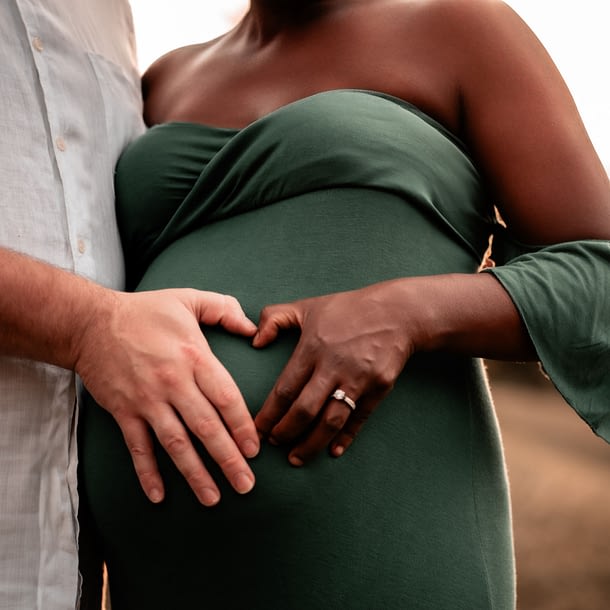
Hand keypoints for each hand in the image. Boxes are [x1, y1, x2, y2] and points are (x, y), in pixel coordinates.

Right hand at [75, 288, 258, 505]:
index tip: (255, 449)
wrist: (91, 323)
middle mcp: (173, 382)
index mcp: (194, 356)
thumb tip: (252, 327)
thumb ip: (224, 308)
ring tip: (214, 499)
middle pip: (206, 428)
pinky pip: (138, 448)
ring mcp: (146, 400)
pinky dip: (147, 473)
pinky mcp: (124, 412)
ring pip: (176, 444)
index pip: (226, 397)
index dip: (243, 426)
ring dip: (195, 474)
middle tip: (247, 485)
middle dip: (228, 459)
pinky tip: (159, 496)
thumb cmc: (145, 311)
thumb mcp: (188, 298)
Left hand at [253, 281, 414, 464]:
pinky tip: (333, 450)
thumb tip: (254, 341)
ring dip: (311, 443)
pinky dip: (346, 437)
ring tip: (296, 457)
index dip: (269, 414)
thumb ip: (274, 318)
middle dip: (286, 432)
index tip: (256, 429)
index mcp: (313, 346)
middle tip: (273, 445)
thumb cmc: (347, 309)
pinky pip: (359, 418)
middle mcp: (335, 365)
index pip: (285, 389)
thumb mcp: (307, 305)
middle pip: (305, 410)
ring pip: (331, 420)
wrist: (397, 311)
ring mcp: (359, 378)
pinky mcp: (379, 386)